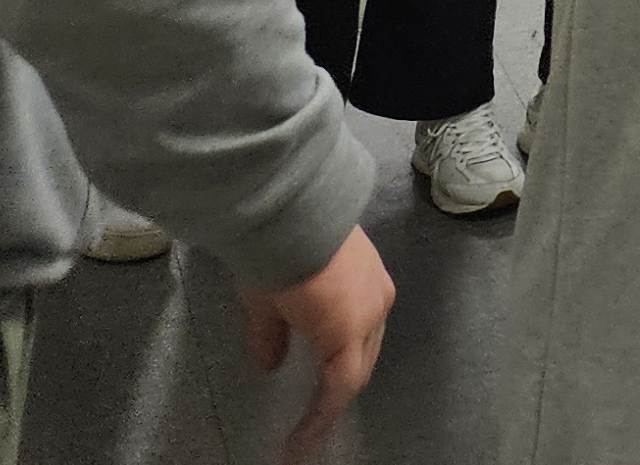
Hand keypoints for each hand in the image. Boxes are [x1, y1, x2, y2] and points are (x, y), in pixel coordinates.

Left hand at [240, 224, 393, 462]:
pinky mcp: (374, 266)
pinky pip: (367, 313)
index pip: (338, 388)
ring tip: (322, 380)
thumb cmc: (277, 263)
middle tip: (310, 421)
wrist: (296, 200)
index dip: (317, 422)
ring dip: (347, 362)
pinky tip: (332, 336)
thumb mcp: (262, 310)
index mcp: (348, 330)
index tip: (295, 449)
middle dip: (335, 395)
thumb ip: (268, 342)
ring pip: (367, 338)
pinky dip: (350, 335)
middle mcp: (374, 311)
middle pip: (359, 366)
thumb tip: (270, 365)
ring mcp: (378, 285)